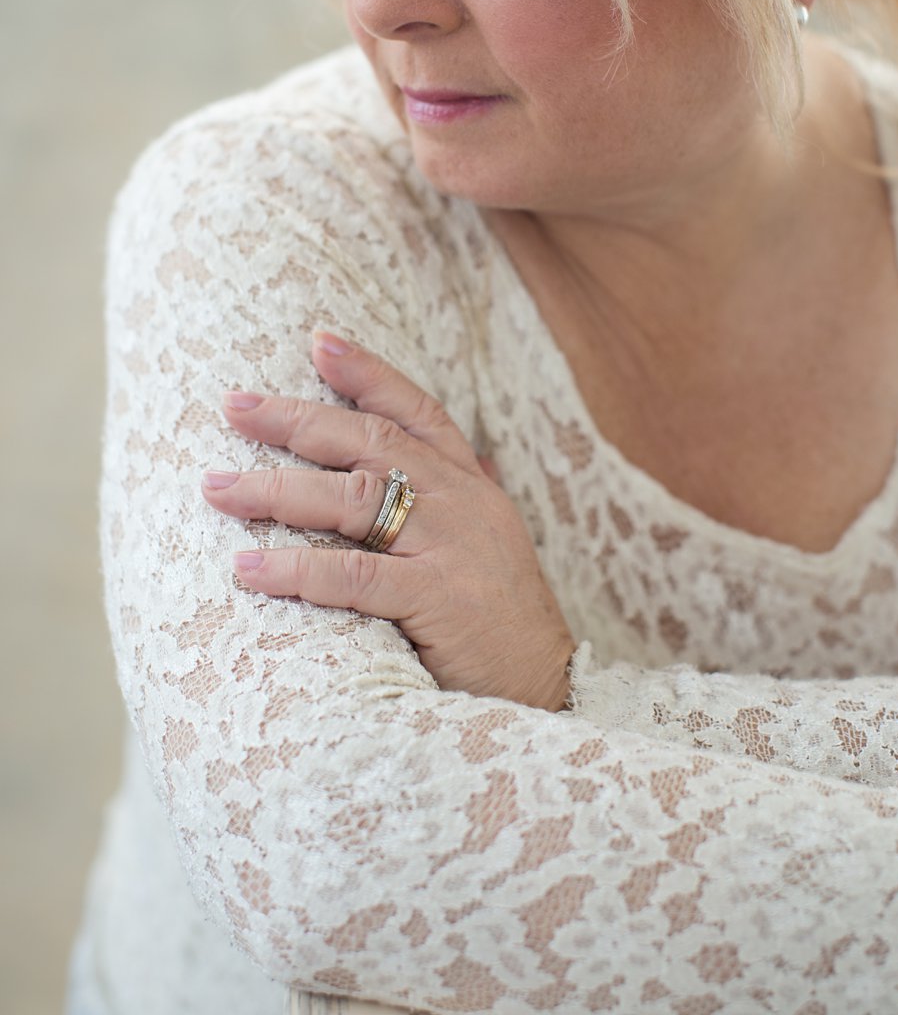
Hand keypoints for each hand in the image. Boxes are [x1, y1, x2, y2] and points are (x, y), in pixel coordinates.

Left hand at [202, 331, 575, 711]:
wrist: (549, 689)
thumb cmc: (502, 619)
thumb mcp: (487, 542)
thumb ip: (460, 497)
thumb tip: (452, 456)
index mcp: (470, 485)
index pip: (416, 411)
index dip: (369, 373)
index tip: (318, 340)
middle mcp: (460, 503)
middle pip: (369, 443)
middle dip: (295, 419)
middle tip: (234, 405)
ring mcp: (450, 547)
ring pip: (351, 500)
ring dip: (275, 491)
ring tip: (217, 489)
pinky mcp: (437, 599)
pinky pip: (353, 576)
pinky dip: (296, 570)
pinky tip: (248, 568)